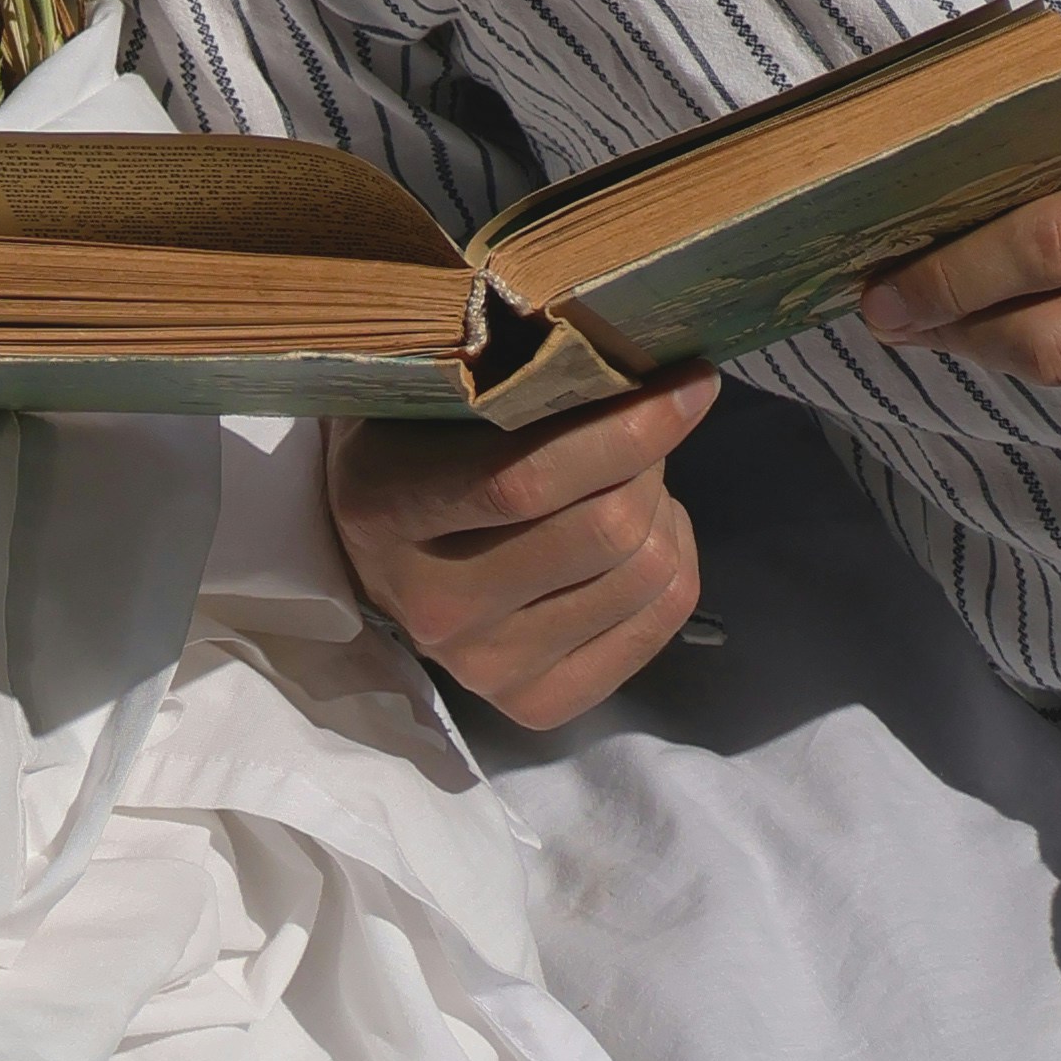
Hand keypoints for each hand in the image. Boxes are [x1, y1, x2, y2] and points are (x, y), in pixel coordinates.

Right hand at [323, 366, 718, 723]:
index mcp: (388, 507)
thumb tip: (631, 355)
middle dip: (652, 459)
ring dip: (663, 507)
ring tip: (635, 478)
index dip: (627, 430)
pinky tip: (643, 533)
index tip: (691, 381)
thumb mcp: (431, 391)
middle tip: (648, 420)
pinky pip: (661, 623)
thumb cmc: (410, 442)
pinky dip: (677, 560)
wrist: (369, 550)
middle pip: (606, 531)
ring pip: (644, 575)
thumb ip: (509, 375)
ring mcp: (484, 668)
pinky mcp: (534, 705)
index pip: (529, 480)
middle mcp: (433, 604)